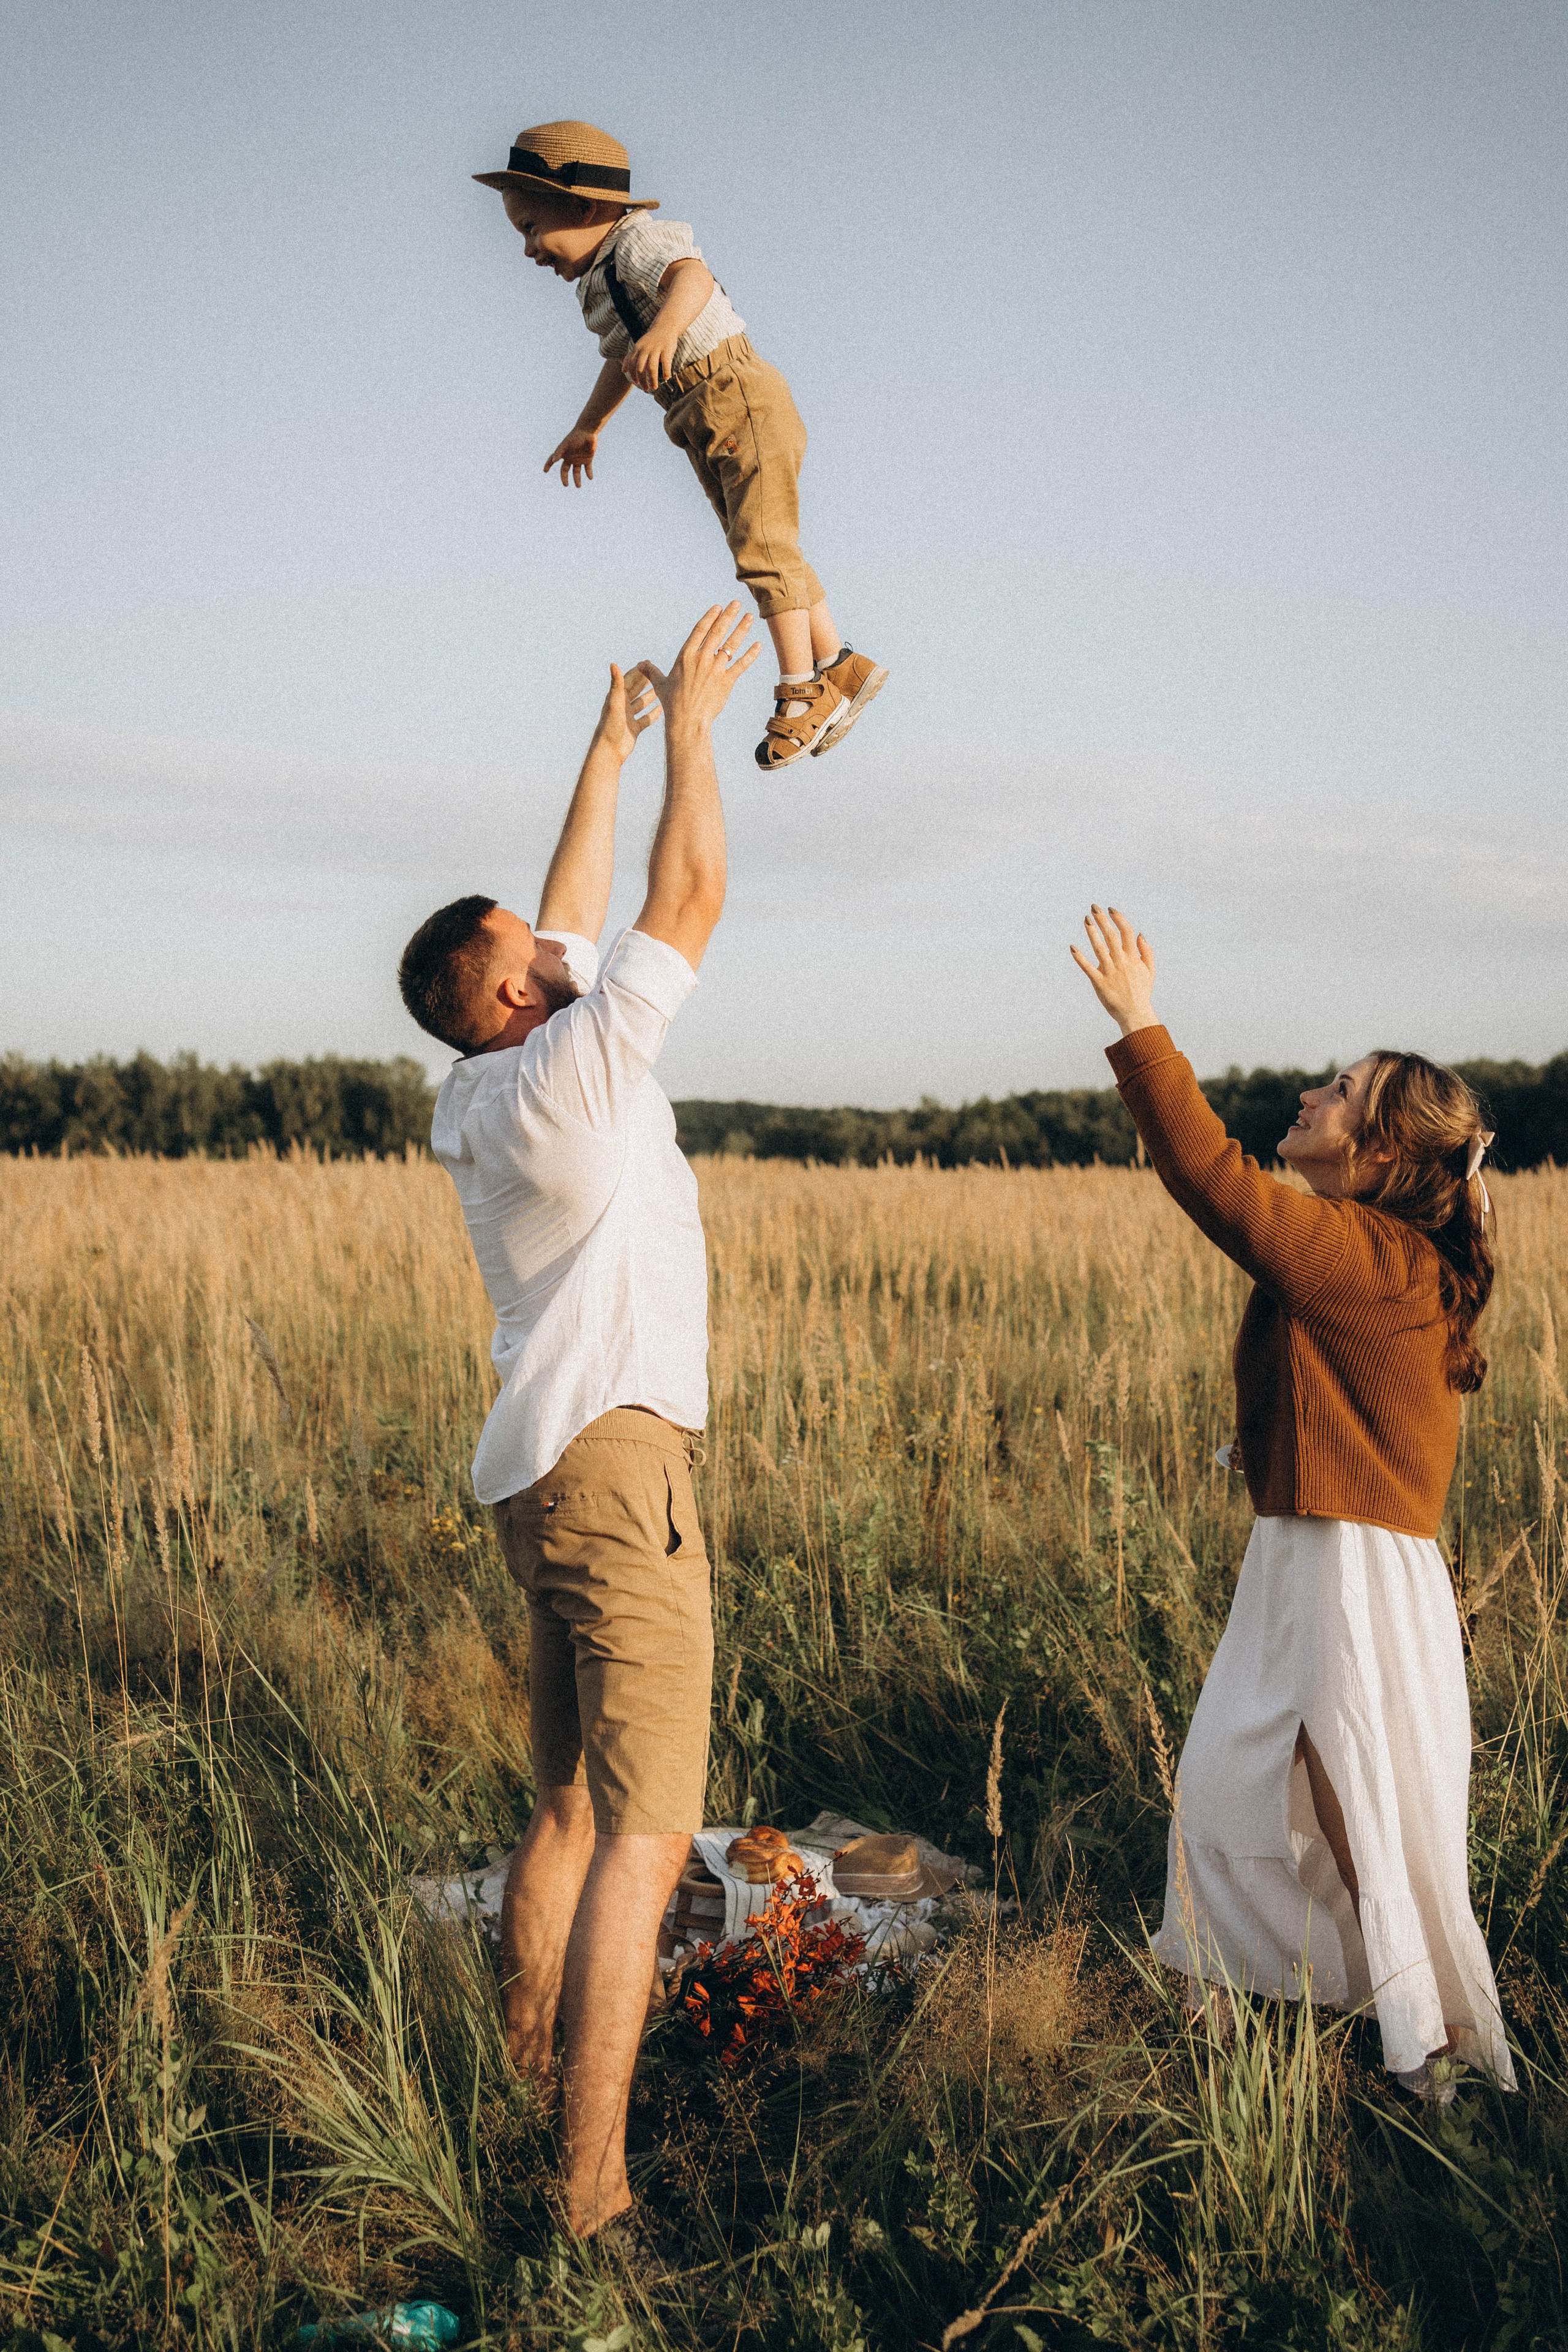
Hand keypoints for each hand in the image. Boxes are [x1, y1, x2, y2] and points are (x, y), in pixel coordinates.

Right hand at [543, 427, 598, 486]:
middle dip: (564, 478)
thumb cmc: (575, 436)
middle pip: (565, 470)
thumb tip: (553, 460)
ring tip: (578, 486)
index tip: (545, 471)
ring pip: (576, 472)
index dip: (548, 465)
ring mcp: (578, 459)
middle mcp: (570, 458)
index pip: (553, 460)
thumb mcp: (566, 444)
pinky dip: (589, 473)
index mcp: (563, 453)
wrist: (587, 431)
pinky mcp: (587, 459)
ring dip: (577, 479)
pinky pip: (587, 469)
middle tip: (566, 484)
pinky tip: (590, 477)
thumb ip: (559, 452)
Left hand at [593, 662, 660, 763]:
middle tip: (657, 671)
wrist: (609, 750)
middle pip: (636, 690)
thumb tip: (613, 663)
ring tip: (662, 688)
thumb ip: (616, 683)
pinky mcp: (634, 729)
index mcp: (617, 698)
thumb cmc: (610, 726)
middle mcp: (622, 706)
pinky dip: (653, 714)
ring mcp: (628, 718)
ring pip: (641, 703)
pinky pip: (645, 719)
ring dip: (650, 696)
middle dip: (645, 681)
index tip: (648, 662)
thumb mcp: (615, 702)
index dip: (637, 671)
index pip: (628, 680)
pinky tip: (662, 709)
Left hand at [622, 321, 680, 391]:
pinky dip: (666, 372)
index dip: (634, 376)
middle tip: (646, 389)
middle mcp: (645, 349)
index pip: (632, 365)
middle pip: (640, 368)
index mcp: (638, 348)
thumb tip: (623, 371)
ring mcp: (656, 348)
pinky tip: (666, 378)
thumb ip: (630, 358)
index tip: (638, 383)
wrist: (665, 326)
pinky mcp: (666, 349)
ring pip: (651, 368)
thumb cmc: (651, 340)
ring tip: (654, 387)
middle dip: (642, 380)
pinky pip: (665, 363)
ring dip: (652, 379)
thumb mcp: (639, 347)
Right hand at [640, 604, 759, 735]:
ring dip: (741, 629)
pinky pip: (741, 665)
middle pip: (718, 632)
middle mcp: (702, 658)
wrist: (687, 721)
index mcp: (686, 655)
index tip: (718, 607)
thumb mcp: (660, 685)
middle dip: (728, 616)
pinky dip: (750, 655)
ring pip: (731, 645)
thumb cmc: (672, 704)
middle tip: (736, 604)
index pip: (700, 630)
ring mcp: (715, 669)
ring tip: (750, 617)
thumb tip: (641, 665)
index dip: (710, 617)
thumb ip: (652, 672)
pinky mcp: (726, 681)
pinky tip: (758, 645)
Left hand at [1070, 906, 1157, 1036]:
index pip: (1126, 932)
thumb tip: (1139, 934)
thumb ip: (1146, 952)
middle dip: (1102, 920)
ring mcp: (1109, 972)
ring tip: (1086, 920)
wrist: (1135, 1013)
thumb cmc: (1142, 992)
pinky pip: (1087, 968)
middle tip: (1093, 907)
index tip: (1110, 909)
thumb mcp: (1150, 971)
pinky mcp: (1099, 982)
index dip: (1118, 918)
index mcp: (1133, 958)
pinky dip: (1079, 957)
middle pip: (1111, 936)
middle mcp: (1121, 962)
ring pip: (1099, 948)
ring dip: (1091, 932)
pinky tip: (1072, 947)